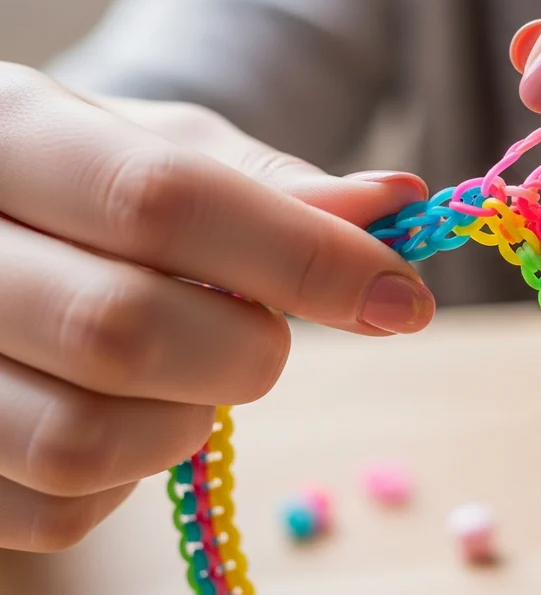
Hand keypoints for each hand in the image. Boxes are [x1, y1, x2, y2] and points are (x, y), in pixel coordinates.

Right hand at [0, 63, 433, 551]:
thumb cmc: (89, 183)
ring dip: (186, 420)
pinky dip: (132, 472)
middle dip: (245, 348)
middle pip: (121, 328)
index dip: (302, 258)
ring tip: (194, 373)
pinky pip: (57, 508)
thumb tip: (397, 201)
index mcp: (11, 132)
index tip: (401, 296)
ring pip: (81, 439)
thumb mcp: (167, 151)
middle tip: (268, 334)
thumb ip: (273, 185)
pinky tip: (131, 411)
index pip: (161, 202)